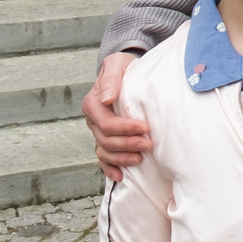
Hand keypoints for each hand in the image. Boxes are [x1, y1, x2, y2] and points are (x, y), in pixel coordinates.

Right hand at [82, 51, 151, 182]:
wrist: (125, 71)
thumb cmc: (122, 67)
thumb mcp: (116, 65)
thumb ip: (111, 79)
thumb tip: (107, 98)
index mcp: (94, 104)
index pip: (107, 123)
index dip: (125, 128)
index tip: (145, 127)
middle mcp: (94, 121)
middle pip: (107, 140)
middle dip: (127, 144)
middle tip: (148, 144)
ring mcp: (99, 132)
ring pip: (105, 152)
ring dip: (122, 158)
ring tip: (140, 159)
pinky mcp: (107, 139)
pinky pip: (103, 159)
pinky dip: (110, 169)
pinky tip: (120, 177)